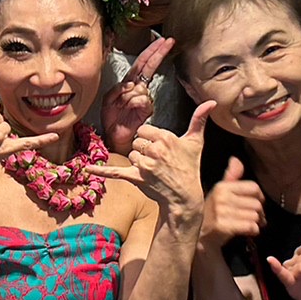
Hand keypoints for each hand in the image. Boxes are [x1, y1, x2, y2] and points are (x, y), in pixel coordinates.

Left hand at [89, 100, 213, 224]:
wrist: (184, 197)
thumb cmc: (189, 168)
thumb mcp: (195, 142)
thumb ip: (200, 120)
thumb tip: (211, 102)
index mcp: (165, 138)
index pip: (145, 130)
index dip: (150, 138)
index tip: (160, 148)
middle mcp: (154, 150)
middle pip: (136, 142)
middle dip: (144, 150)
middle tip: (158, 161)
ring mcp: (144, 165)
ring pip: (130, 154)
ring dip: (138, 161)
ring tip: (153, 170)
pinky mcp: (136, 178)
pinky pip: (115, 171)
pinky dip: (101, 170)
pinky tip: (88, 169)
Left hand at [101, 36, 173, 153]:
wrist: (114, 135)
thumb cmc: (112, 118)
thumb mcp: (108, 100)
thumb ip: (117, 89)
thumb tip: (131, 84)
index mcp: (129, 84)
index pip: (142, 63)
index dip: (151, 51)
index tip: (162, 41)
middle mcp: (139, 88)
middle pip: (149, 66)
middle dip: (158, 53)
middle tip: (167, 42)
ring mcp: (144, 98)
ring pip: (139, 87)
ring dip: (127, 96)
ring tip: (121, 107)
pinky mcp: (147, 108)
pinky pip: (141, 99)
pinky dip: (132, 103)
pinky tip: (129, 110)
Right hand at [198, 155, 264, 246]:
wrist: (196, 236)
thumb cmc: (210, 213)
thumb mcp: (218, 192)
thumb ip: (230, 177)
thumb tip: (236, 159)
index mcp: (222, 187)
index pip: (253, 188)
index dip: (259, 197)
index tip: (256, 204)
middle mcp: (221, 198)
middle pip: (256, 204)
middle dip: (259, 213)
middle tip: (255, 218)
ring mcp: (221, 213)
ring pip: (254, 216)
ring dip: (256, 223)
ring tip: (249, 225)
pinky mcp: (223, 227)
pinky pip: (250, 226)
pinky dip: (252, 231)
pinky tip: (246, 232)